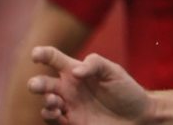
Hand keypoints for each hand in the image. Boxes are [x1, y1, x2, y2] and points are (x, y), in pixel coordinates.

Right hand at [28, 47, 150, 123]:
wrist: (137, 116)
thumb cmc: (125, 89)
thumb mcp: (113, 71)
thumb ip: (95, 64)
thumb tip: (75, 71)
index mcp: (76, 70)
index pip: (54, 59)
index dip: (43, 54)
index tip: (35, 54)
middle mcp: (69, 87)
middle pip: (45, 83)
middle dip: (37, 83)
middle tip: (34, 85)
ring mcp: (70, 105)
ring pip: (47, 102)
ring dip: (46, 101)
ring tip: (53, 100)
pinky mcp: (73, 122)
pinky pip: (54, 120)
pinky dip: (49, 116)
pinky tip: (54, 113)